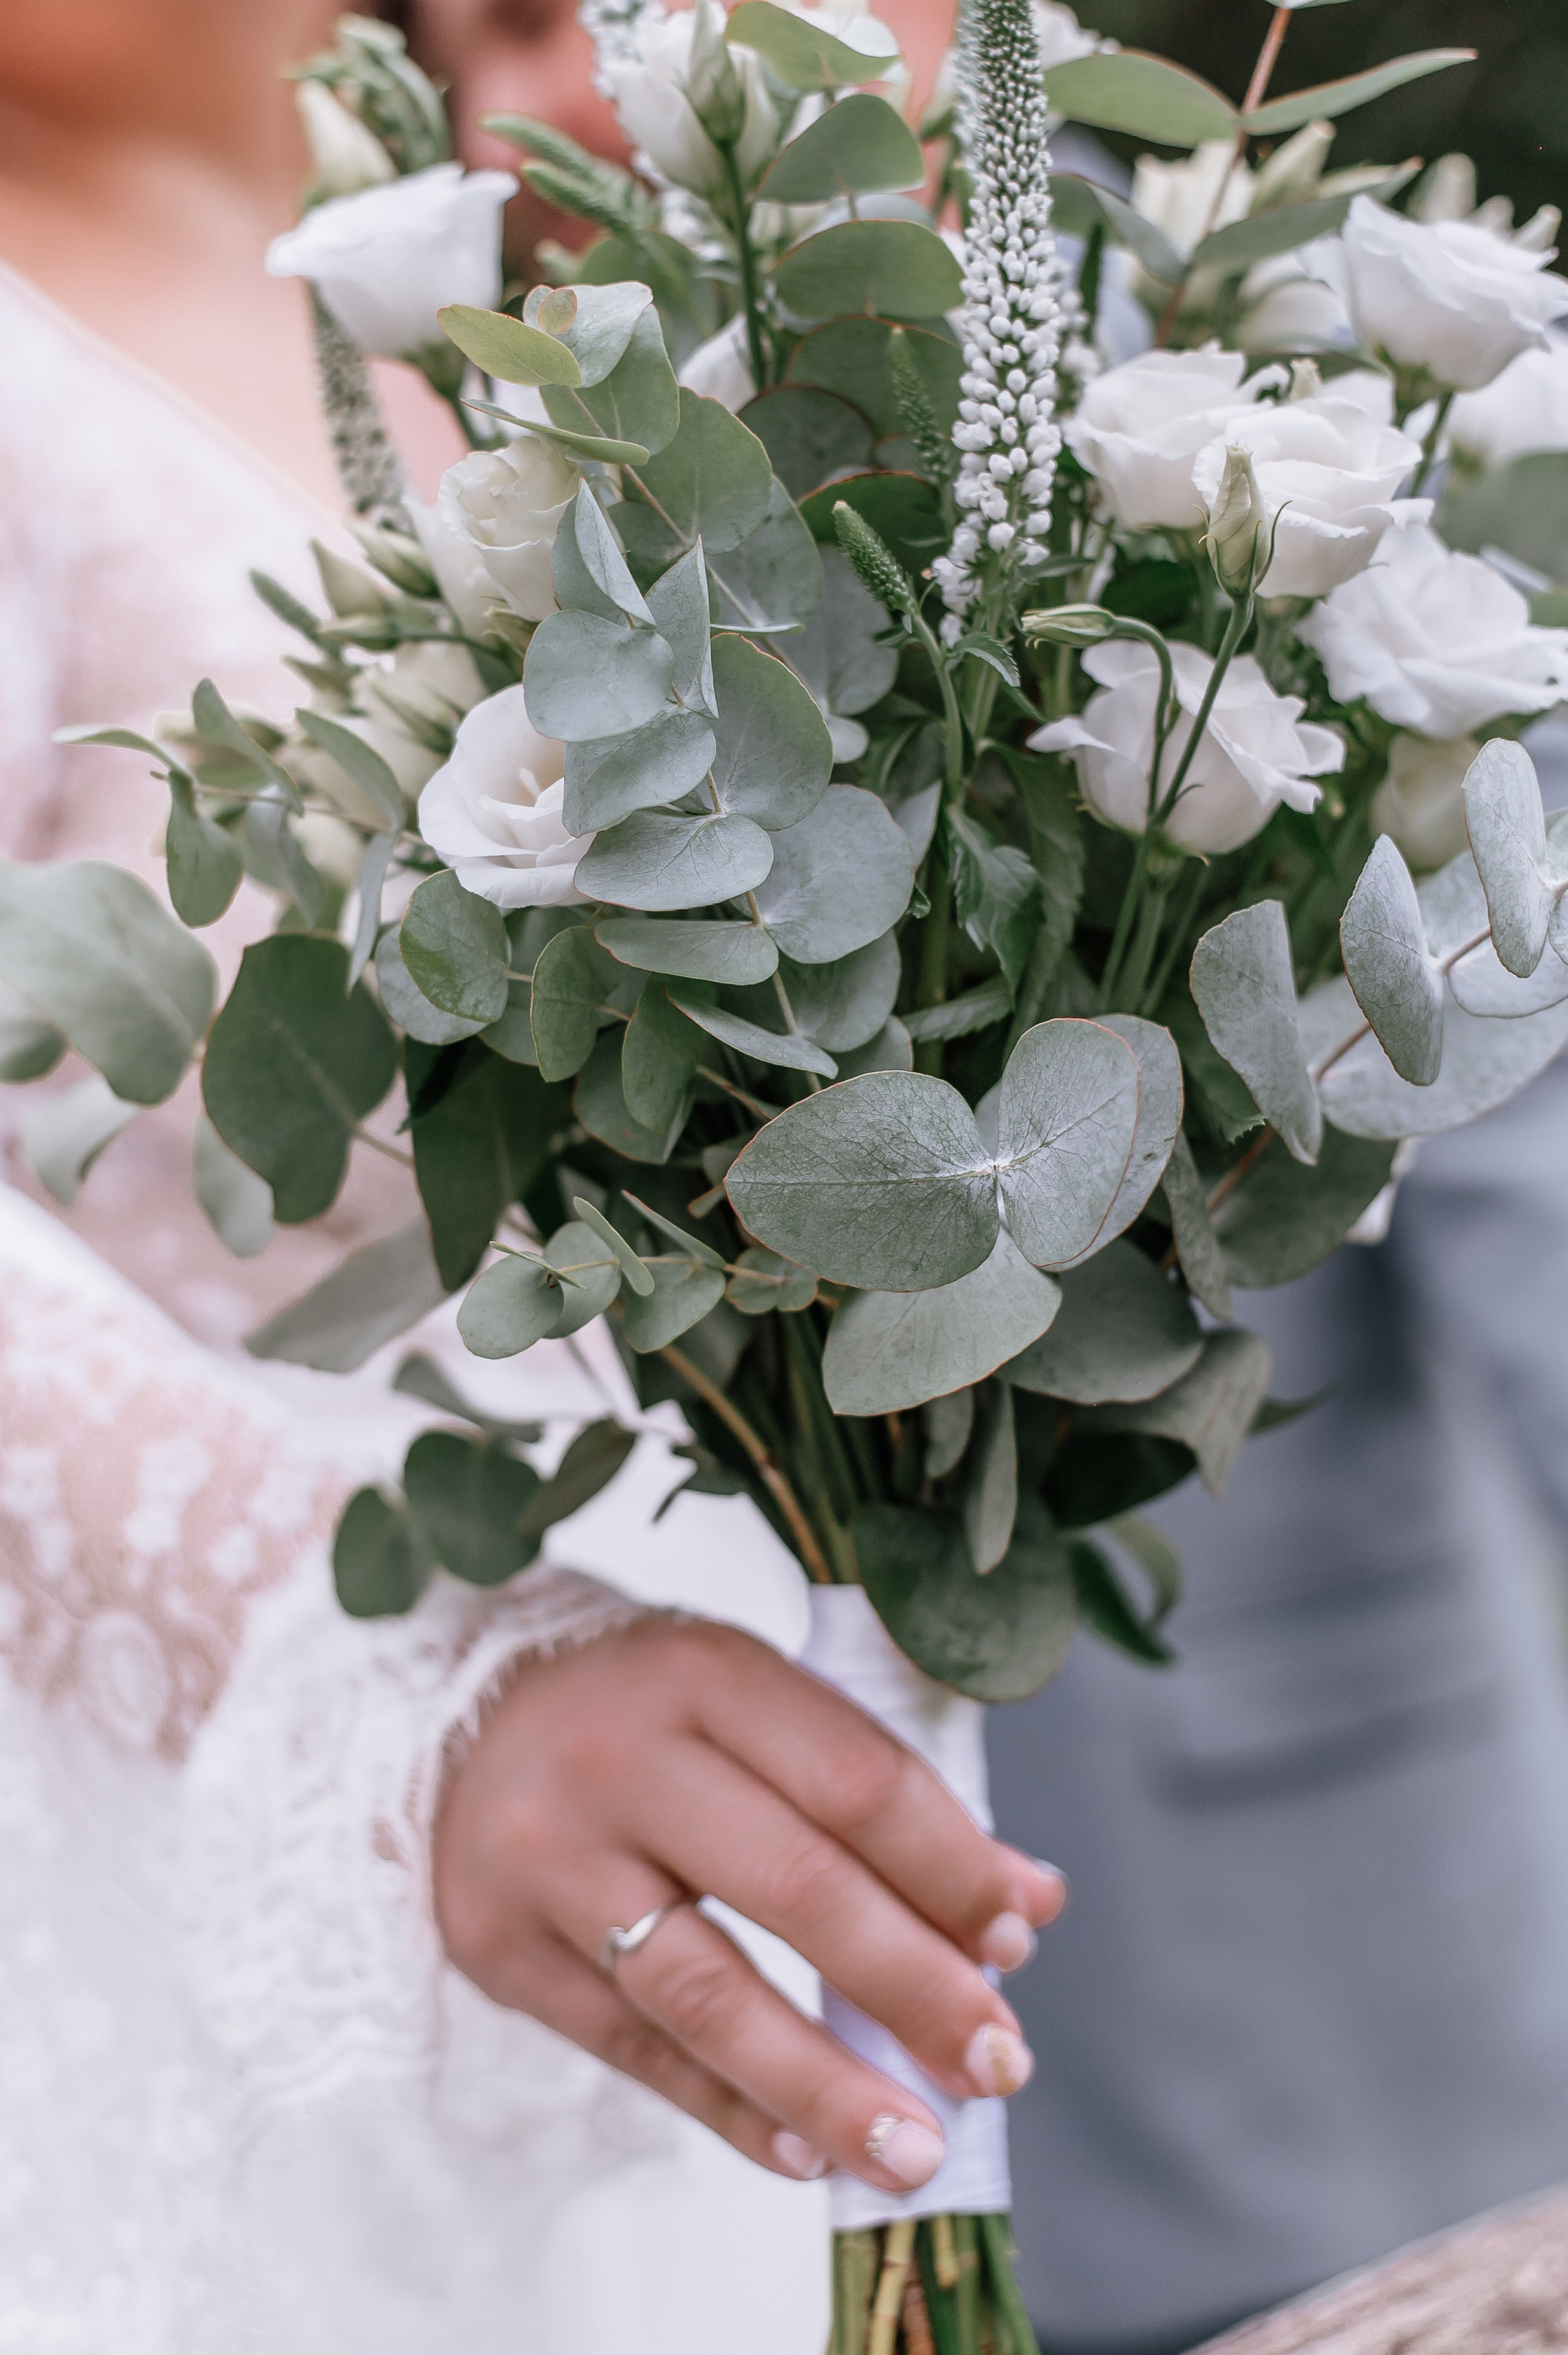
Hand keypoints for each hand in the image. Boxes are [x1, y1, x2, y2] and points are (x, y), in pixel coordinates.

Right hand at [434, 1615, 1064, 2192]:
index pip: (856, 1781)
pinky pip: (633, 2049)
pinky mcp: (502, 1946)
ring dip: (826, 2085)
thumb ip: (884, 1790)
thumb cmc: (648, 1709)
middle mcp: (622, 1758)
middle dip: (915, 1987)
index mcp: (704, 1672)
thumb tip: (1026, 1904)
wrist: (454, 1716)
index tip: (1017, 1935)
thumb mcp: (758, 1701)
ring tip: (916, 2151)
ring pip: (709, 1994)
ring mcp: (551, 1857)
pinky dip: (728, 2108)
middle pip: (796, 1888)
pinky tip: (804, 2151)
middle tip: (999, 2061)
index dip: (951, 1867)